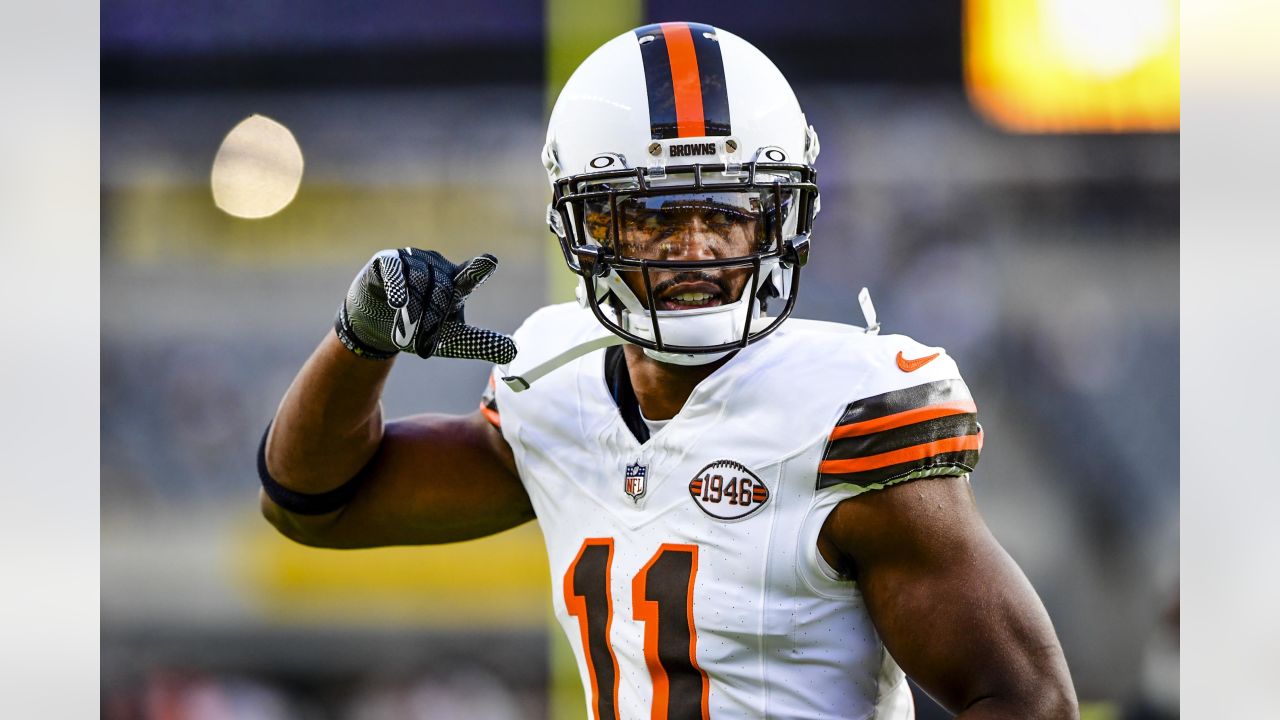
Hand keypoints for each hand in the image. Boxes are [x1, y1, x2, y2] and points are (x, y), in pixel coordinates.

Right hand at [334, 248, 516, 363]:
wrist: (376, 329)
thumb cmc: (420, 329)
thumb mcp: (452, 340)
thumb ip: (481, 342)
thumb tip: (514, 349)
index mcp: (456, 282)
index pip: (471, 275)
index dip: (479, 269)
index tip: (489, 261)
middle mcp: (437, 266)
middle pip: (441, 290)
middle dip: (433, 319)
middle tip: (423, 343)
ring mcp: (412, 260)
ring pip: (418, 282)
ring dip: (413, 312)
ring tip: (406, 332)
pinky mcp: (388, 260)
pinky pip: (395, 270)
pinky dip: (397, 287)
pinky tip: (398, 302)